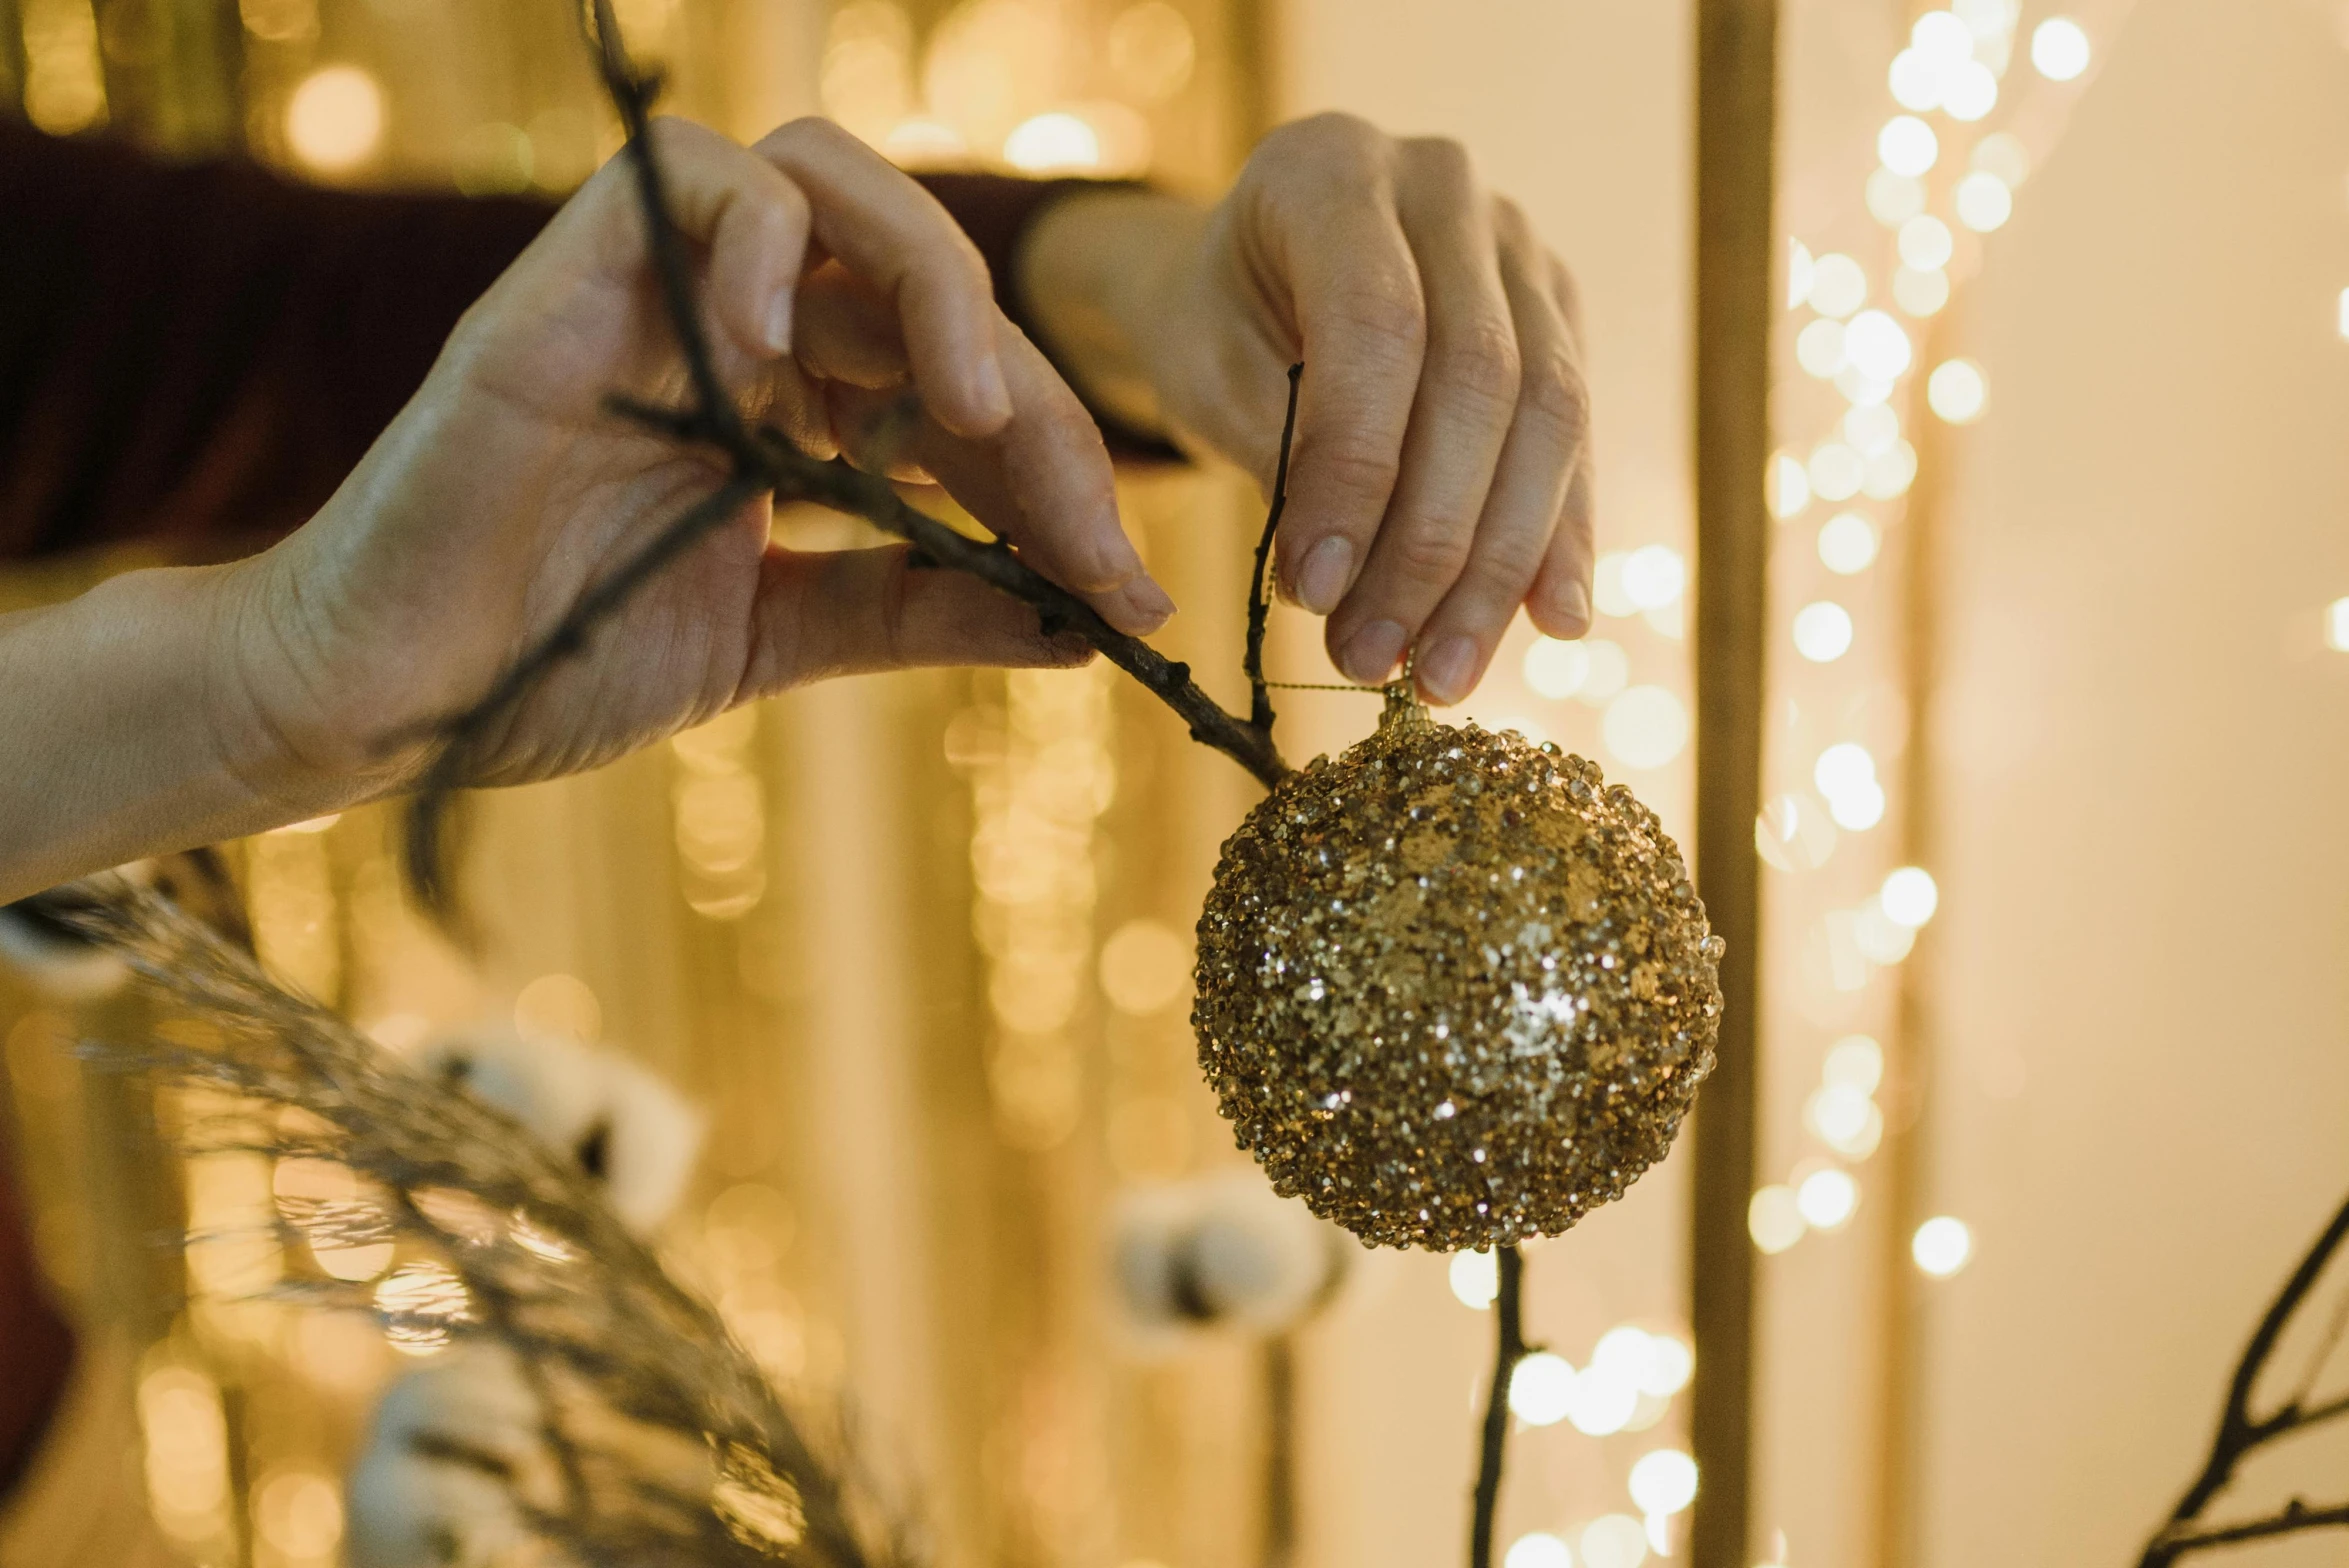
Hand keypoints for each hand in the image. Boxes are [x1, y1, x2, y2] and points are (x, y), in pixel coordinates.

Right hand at [214, 116, 1172, 805]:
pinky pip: (697, 184)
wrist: (393, 695)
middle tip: (1088, 536)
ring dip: (935, 285)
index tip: (1128, 598)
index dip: (1062, 480)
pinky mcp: (576, 276)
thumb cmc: (561, 654)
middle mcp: (749, 331)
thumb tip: (1082, 630)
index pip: (966, 395)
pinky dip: (768, 248)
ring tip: (971, 418)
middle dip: (1037, 409)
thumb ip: (917, 611)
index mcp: (801, 408)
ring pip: (835, 183)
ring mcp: (666, 294)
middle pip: (935, 289)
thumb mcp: (779, 639)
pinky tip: (792, 368)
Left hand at [1021, 114, 1592, 704]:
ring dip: (1497, 566)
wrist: (1256, 278)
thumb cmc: (1218, 324)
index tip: (1311, 593)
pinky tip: (1550, 623)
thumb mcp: (1207, 370)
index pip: (1379, 326)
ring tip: (1442, 674)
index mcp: (1335, 168)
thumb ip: (1283, 452)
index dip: (1357, 470)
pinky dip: (1559, 540)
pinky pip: (1578, 439)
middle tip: (1375, 659)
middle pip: (1482, 378)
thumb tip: (1348, 589)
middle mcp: (1447, 187)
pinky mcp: (1561, 316)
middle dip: (1429, 543)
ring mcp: (1520, 248)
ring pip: (1549, 415)